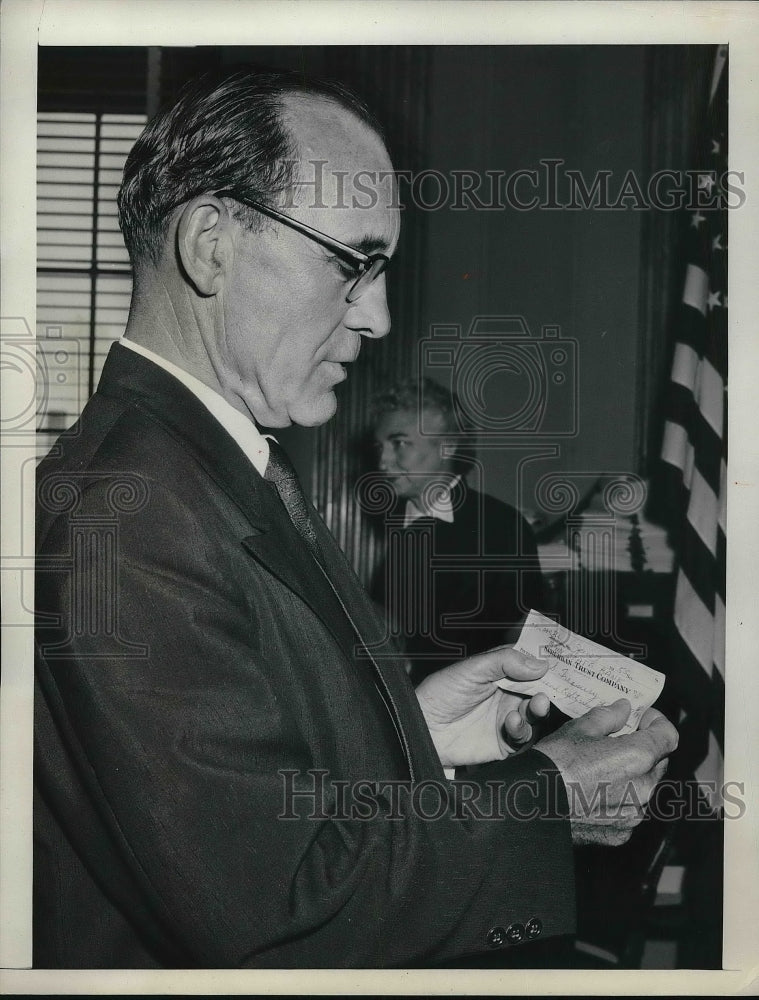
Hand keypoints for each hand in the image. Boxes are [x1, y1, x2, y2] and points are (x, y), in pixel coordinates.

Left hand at [415, 645, 550, 767]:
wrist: (424, 729)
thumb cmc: (440, 694)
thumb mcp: (472, 669)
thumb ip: (505, 662)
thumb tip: (540, 664)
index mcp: (502, 673)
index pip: (531, 665)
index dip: (547, 663)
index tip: (564, 662)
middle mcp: (508, 695)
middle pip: (539, 690)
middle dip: (551, 688)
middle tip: (554, 688)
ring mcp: (508, 718)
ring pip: (536, 713)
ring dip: (539, 708)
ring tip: (536, 704)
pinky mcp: (506, 742)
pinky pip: (524, 737)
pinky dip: (523, 729)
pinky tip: (512, 721)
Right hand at [535, 699, 678, 845]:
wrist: (533, 807)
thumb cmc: (554, 764)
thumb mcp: (579, 729)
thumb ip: (609, 716)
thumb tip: (623, 709)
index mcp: (637, 758)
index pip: (669, 736)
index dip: (658, 722)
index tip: (643, 718)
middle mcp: (643, 789)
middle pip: (658, 762)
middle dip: (644, 748)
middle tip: (620, 739)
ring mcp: (633, 814)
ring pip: (644, 787)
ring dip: (632, 775)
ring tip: (603, 767)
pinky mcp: (621, 833)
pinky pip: (629, 810)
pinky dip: (619, 799)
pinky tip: (595, 791)